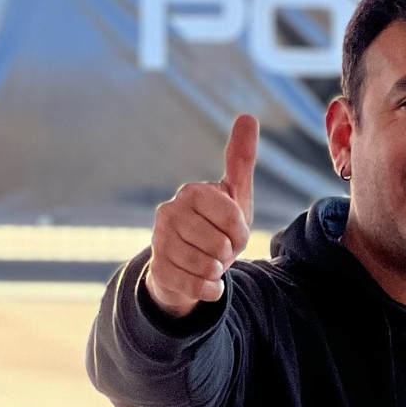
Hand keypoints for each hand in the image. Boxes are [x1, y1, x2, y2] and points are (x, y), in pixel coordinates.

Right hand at [144, 113, 256, 316]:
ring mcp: (159, 242)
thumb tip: (247, 116)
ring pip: (207, 266)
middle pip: (220, 244)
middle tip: (218, 249)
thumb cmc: (215, 227)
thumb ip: (240, 159)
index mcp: (191, 192)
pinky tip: (204, 281)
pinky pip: (197, 287)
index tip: (232, 231)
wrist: (187, 266)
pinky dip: (209, 290)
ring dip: (218, 272)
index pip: (232, 217)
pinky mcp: (158, 271)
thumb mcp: (234, 195)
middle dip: (228, 254)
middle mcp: (169, 212)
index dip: (240, 232)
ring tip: (209, 263)